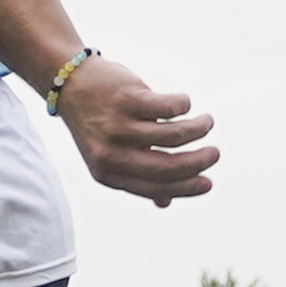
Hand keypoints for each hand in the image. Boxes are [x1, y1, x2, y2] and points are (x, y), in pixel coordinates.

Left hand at [55, 59, 217, 204]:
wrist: (71, 84)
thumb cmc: (97, 123)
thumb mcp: (109, 157)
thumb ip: (136, 177)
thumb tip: (165, 203)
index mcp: (107, 173)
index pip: (154, 188)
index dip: (185, 188)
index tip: (208, 183)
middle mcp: (110, 153)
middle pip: (167, 166)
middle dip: (198, 162)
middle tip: (214, 153)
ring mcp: (118, 126)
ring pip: (173, 135)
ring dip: (198, 129)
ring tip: (206, 122)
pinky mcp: (127, 99)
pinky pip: (169, 107)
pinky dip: (183, 105)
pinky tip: (184, 103)